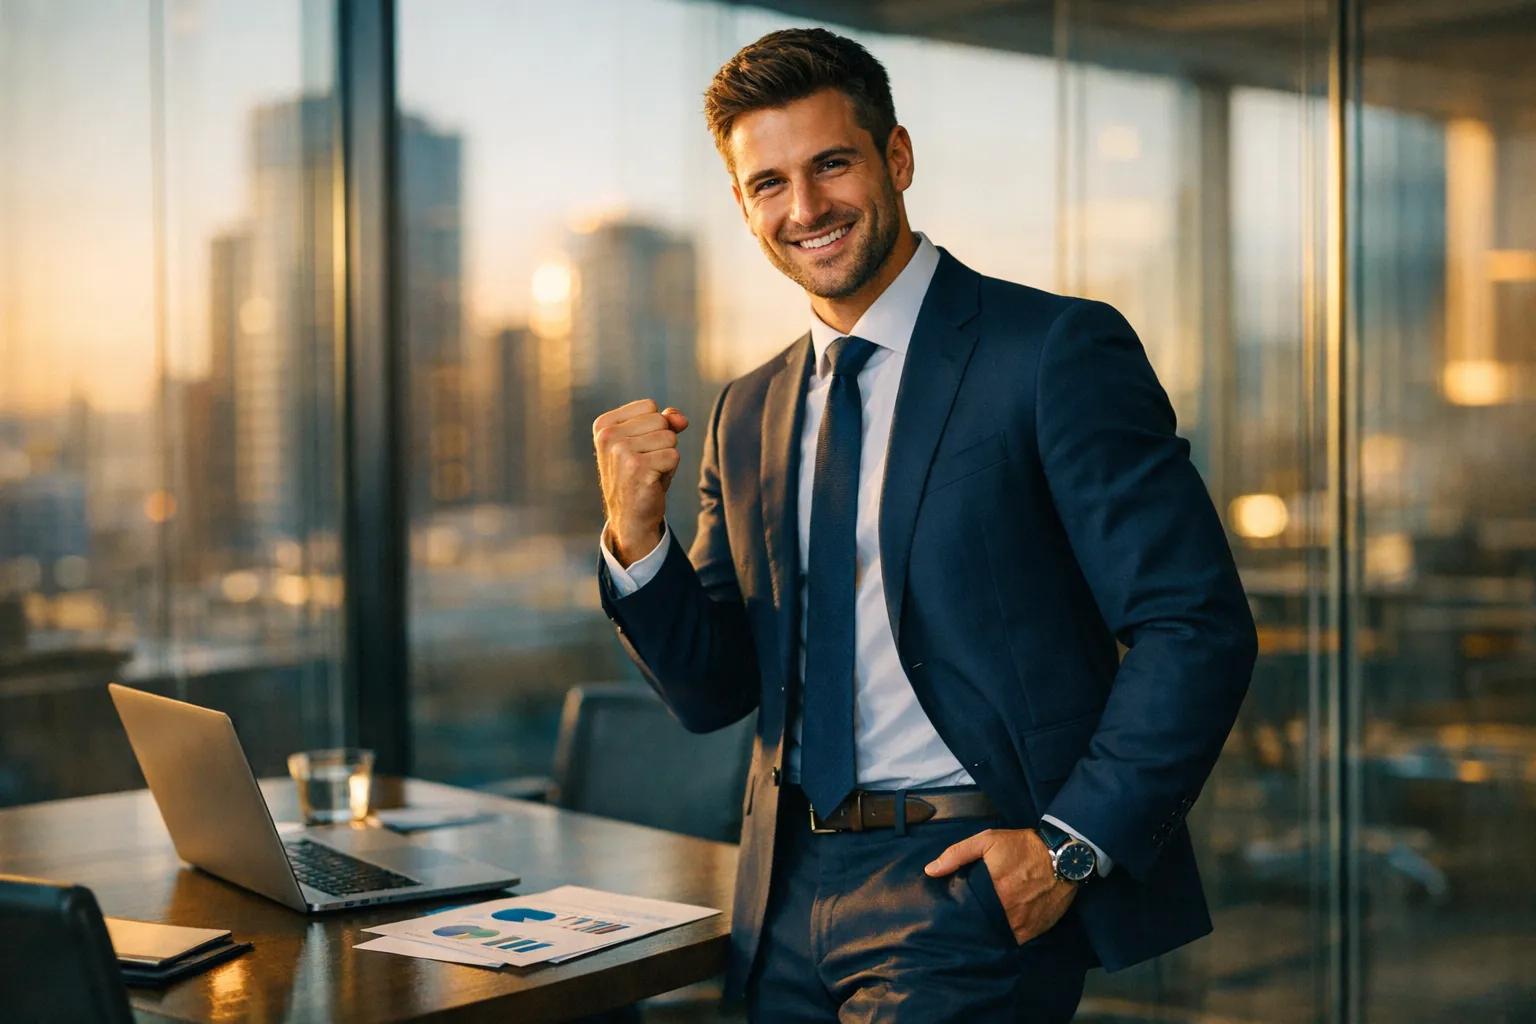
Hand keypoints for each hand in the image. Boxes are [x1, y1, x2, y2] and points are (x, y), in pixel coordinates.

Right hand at [593, 399, 689, 565]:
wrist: (630, 516)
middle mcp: (608, 436)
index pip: (649, 406)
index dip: (655, 427)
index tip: (639, 448)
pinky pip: (673, 456)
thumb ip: (664, 421)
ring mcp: (621, 451)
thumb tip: (681, 419)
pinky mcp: (637, 467)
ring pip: (670, 437)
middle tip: (646, 463)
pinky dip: (670, 470)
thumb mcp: (647, 442)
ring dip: (667, 457)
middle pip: (661, 420)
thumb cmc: (639, 475)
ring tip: (649, 472)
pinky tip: (653, 481)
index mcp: (603, 425)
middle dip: (663, 442)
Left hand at [924, 828, 1076, 944]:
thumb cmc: (1022, 846)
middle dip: (974, 924)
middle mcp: (1008, 912)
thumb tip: (931, 870)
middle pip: (982, 926)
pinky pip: (1017, 939)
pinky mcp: (1037, 929)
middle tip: (966, 919)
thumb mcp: (987, 841)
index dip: (958, 915)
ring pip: (999, 935)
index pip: (968, 913)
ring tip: (983, 923)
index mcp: (993, 892)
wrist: (1063, 855)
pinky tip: (1003, 925)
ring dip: (991, 931)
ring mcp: (1024, 924)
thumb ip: (957, 855)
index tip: (952, 913)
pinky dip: (1009, 934)